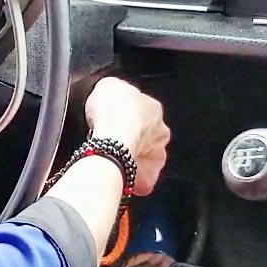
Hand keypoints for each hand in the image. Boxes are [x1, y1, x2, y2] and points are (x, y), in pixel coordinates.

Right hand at [84, 77, 169, 195]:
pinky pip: (141, 181)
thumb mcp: (107, 86)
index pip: (143, 111)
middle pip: (148, 136)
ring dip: (134, 159)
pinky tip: (118, 176)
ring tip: (115, 160)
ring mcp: (156, 156)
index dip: (126, 115)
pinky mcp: (147, 176)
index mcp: (153, 108)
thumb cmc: (111, 113)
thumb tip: (110, 91)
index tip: (112, 119)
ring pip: (146, 159)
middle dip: (134, 139)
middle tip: (114, 141)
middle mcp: (160, 133)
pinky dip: (131, 180)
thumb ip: (113, 89)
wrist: (111, 140)